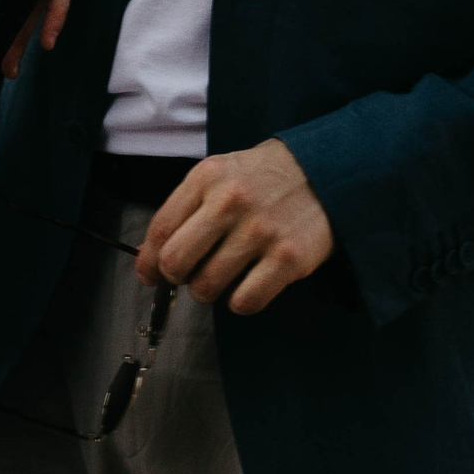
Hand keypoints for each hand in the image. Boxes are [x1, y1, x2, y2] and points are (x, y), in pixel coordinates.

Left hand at [136, 139, 333, 315]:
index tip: (151, 274)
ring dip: (208, 291)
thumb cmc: (262, 178)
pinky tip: (248, 284)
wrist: (323, 170)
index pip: (160, 230)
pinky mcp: (289, 258)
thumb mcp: (218, 175)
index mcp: (207, 177)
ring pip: (207, 287)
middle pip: (176, 262)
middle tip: (190, 274)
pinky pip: (245, 301)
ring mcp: (261, 231)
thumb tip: (149, 262)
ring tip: (223, 276)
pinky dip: (240, 303)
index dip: (149, 262)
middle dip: (176, 277)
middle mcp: (230, 202)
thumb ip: (183, 211)